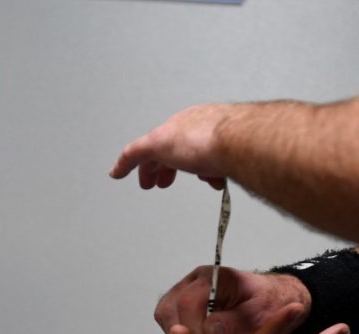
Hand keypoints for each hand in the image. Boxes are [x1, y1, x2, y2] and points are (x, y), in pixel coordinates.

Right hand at [109, 104, 233, 189]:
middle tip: (164, 183)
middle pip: (177, 150)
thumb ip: (133, 155)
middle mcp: (199, 126)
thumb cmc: (204, 138)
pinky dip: (217, 173)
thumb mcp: (157, 144)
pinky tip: (218, 181)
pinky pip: (223, 161)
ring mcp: (219, 136)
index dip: (147, 165)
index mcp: (177, 124)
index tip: (146, 182)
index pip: (155, 145)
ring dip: (197, 171)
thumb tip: (116, 169)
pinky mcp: (237, 148)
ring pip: (203, 155)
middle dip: (169, 168)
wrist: (242, 141)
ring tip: (203, 181)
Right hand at [154, 266, 310, 333]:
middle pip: (171, 306)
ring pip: (165, 313)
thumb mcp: (259, 316)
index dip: (193, 328)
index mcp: (216, 277)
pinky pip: (167, 318)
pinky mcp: (182, 301)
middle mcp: (196, 280)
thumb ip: (233, 322)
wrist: (271, 299)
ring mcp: (186, 289)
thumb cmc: (268, 304)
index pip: (190, 301)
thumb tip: (208, 331)